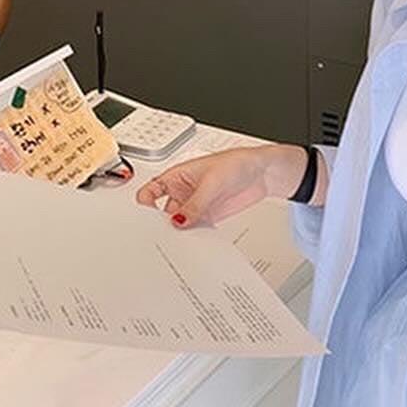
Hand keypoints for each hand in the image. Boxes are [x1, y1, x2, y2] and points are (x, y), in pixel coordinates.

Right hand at [134, 144, 306, 228]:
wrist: (262, 172)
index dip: (144, 206)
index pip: (149, 192)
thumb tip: (178, 222)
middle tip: (165, 237)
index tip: (148, 220)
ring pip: (179, 224)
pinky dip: (195, 237)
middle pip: (162, 213)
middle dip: (162, 225)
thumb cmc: (237, 163)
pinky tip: (197, 243)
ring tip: (182, 243)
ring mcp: (195, 205)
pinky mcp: (208, 216)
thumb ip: (195, 204)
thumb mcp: (212, 182)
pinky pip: (196, 230)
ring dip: (180, 233)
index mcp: (175, 177)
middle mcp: (182, 192)